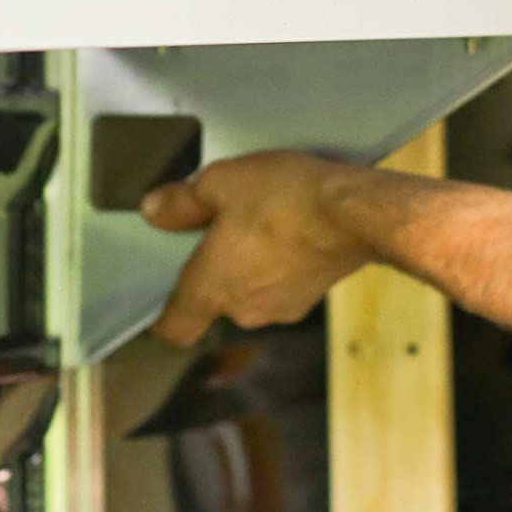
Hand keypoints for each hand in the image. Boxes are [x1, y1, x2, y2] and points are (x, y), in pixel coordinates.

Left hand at [143, 152, 364, 345]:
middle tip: (217, 229)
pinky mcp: (314, 295)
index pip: (175, 329)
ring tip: (260, 221)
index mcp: (212, 288)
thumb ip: (182, 202)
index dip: (163, 318)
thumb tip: (154, 211)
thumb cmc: (285, 199)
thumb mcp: (221, 182)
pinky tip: (291, 229)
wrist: (357, 213)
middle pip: (214, 301)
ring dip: (250, 265)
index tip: (160, 299)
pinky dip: (281, 264)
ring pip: (251, 291)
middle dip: (214, 270)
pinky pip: (282, 283)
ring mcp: (282, 307)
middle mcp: (244, 309)